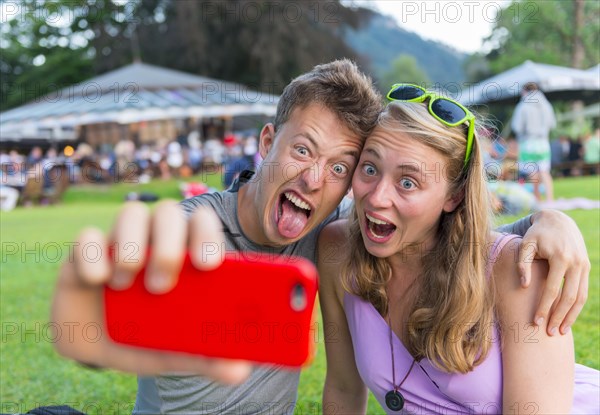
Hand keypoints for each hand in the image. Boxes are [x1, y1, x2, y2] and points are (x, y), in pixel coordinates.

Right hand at [51, 200, 249, 381]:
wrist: (98, 348)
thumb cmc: (147, 337)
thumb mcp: (176, 350)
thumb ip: (208, 356)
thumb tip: (240, 371)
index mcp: (185, 253)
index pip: (202, 223)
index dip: (208, 234)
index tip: (208, 266)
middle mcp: (155, 239)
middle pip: (169, 213)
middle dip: (168, 245)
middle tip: (161, 287)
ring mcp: (120, 241)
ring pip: (131, 213)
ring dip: (131, 244)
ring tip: (125, 284)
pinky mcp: (84, 252)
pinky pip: (87, 236)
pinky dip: (93, 253)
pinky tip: (99, 279)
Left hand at [518, 210, 589, 335]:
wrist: (558, 220)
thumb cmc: (536, 234)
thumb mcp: (525, 244)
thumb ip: (523, 265)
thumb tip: (525, 287)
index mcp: (560, 258)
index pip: (552, 289)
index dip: (544, 307)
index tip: (536, 322)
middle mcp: (576, 263)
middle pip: (570, 297)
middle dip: (560, 317)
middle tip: (550, 333)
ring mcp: (584, 266)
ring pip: (581, 297)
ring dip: (571, 315)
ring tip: (561, 331)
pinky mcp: (586, 267)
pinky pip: (584, 291)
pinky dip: (576, 306)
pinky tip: (568, 317)